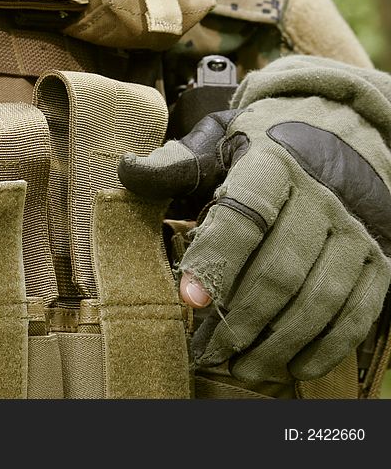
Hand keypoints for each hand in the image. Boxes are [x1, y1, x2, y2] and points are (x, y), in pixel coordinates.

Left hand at [118, 96, 390, 382]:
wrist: (344, 127)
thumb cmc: (266, 141)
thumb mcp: (220, 138)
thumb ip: (176, 162)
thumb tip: (128, 172)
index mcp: (273, 163)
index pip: (244, 218)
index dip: (215, 262)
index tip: (189, 299)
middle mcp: (321, 197)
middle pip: (280, 270)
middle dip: (240, 320)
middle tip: (207, 350)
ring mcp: (356, 229)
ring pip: (319, 298)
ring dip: (278, 343)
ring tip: (241, 368)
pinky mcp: (380, 257)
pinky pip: (358, 311)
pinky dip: (325, 346)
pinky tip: (292, 367)